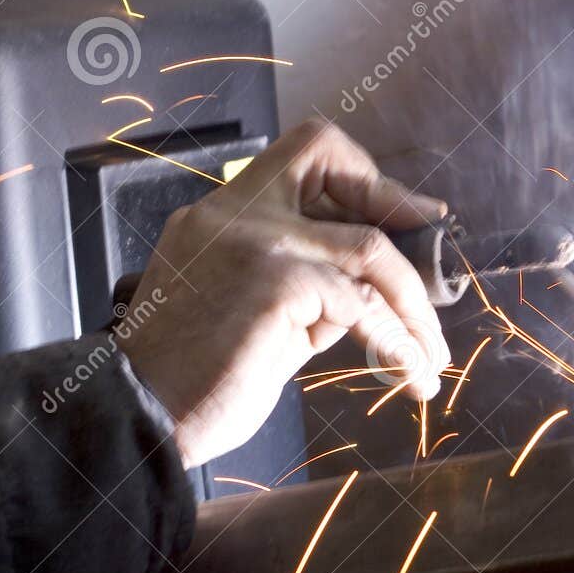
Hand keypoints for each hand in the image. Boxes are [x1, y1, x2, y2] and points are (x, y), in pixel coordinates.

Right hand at [120, 119, 450, 469]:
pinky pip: (362, 307)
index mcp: (219, 216)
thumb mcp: (252, 320)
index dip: (360, 177)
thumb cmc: (188, 384)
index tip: (400, 214)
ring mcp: (257, 241)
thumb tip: (364, 296)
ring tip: (430, 356)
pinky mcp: (278, 282)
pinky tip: (408, 375)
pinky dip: (396, 345)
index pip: (300, 155)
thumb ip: (302, 295)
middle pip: (332, 166)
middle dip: (398, 208)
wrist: (140, 417)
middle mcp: (234, 213)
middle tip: (433, 276)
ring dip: (411, 305)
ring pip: (366, 247)